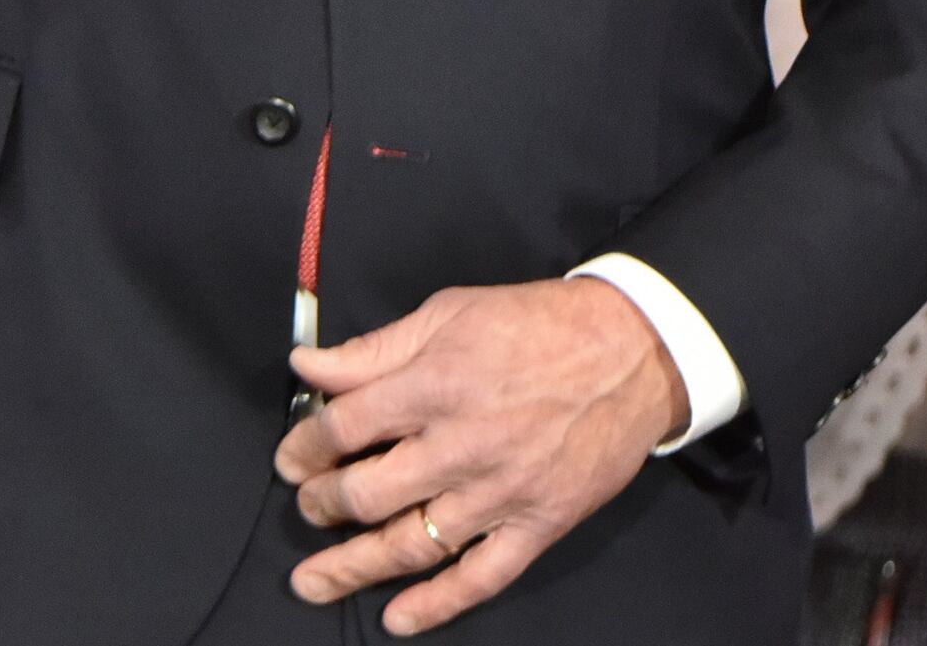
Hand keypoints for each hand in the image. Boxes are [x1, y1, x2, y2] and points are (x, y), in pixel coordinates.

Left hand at [277, 279, 686, 634]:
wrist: (633, 351)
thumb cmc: (538, 325)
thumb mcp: (450, 312)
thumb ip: (376, 348)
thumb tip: (308, 364)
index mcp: (436, 384)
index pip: (346, 427)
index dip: (305, 446)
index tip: (293, 458)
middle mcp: (462, 444)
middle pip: (368, 493)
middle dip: (323, 505)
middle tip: (308, 508)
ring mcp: (501, 492)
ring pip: (411, 544)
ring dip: (354, 567)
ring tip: (313, 581)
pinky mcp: (538, 524)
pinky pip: (481, 577)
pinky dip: (436, 604)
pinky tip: (398, 618)